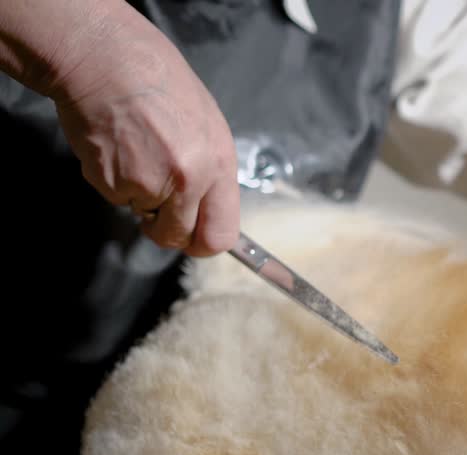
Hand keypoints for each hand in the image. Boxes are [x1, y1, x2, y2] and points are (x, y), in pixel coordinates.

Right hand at [49, 15, 239, 255]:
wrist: (106, 61)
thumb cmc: (159, 85)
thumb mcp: (208, 127)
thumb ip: (212, 172)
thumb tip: (209, 209)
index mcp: (218, 165)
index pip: (221, 235)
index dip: (204, 242)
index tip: (194, 238)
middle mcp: (187, 180)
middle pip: (179, 237)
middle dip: (168, 230)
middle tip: (159, 210)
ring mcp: (147, 184)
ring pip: (143, 214)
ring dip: (139, 196)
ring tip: (138, 152)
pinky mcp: (110, 183)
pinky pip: (116, 197)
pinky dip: (114, 180)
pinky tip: (117, 147)